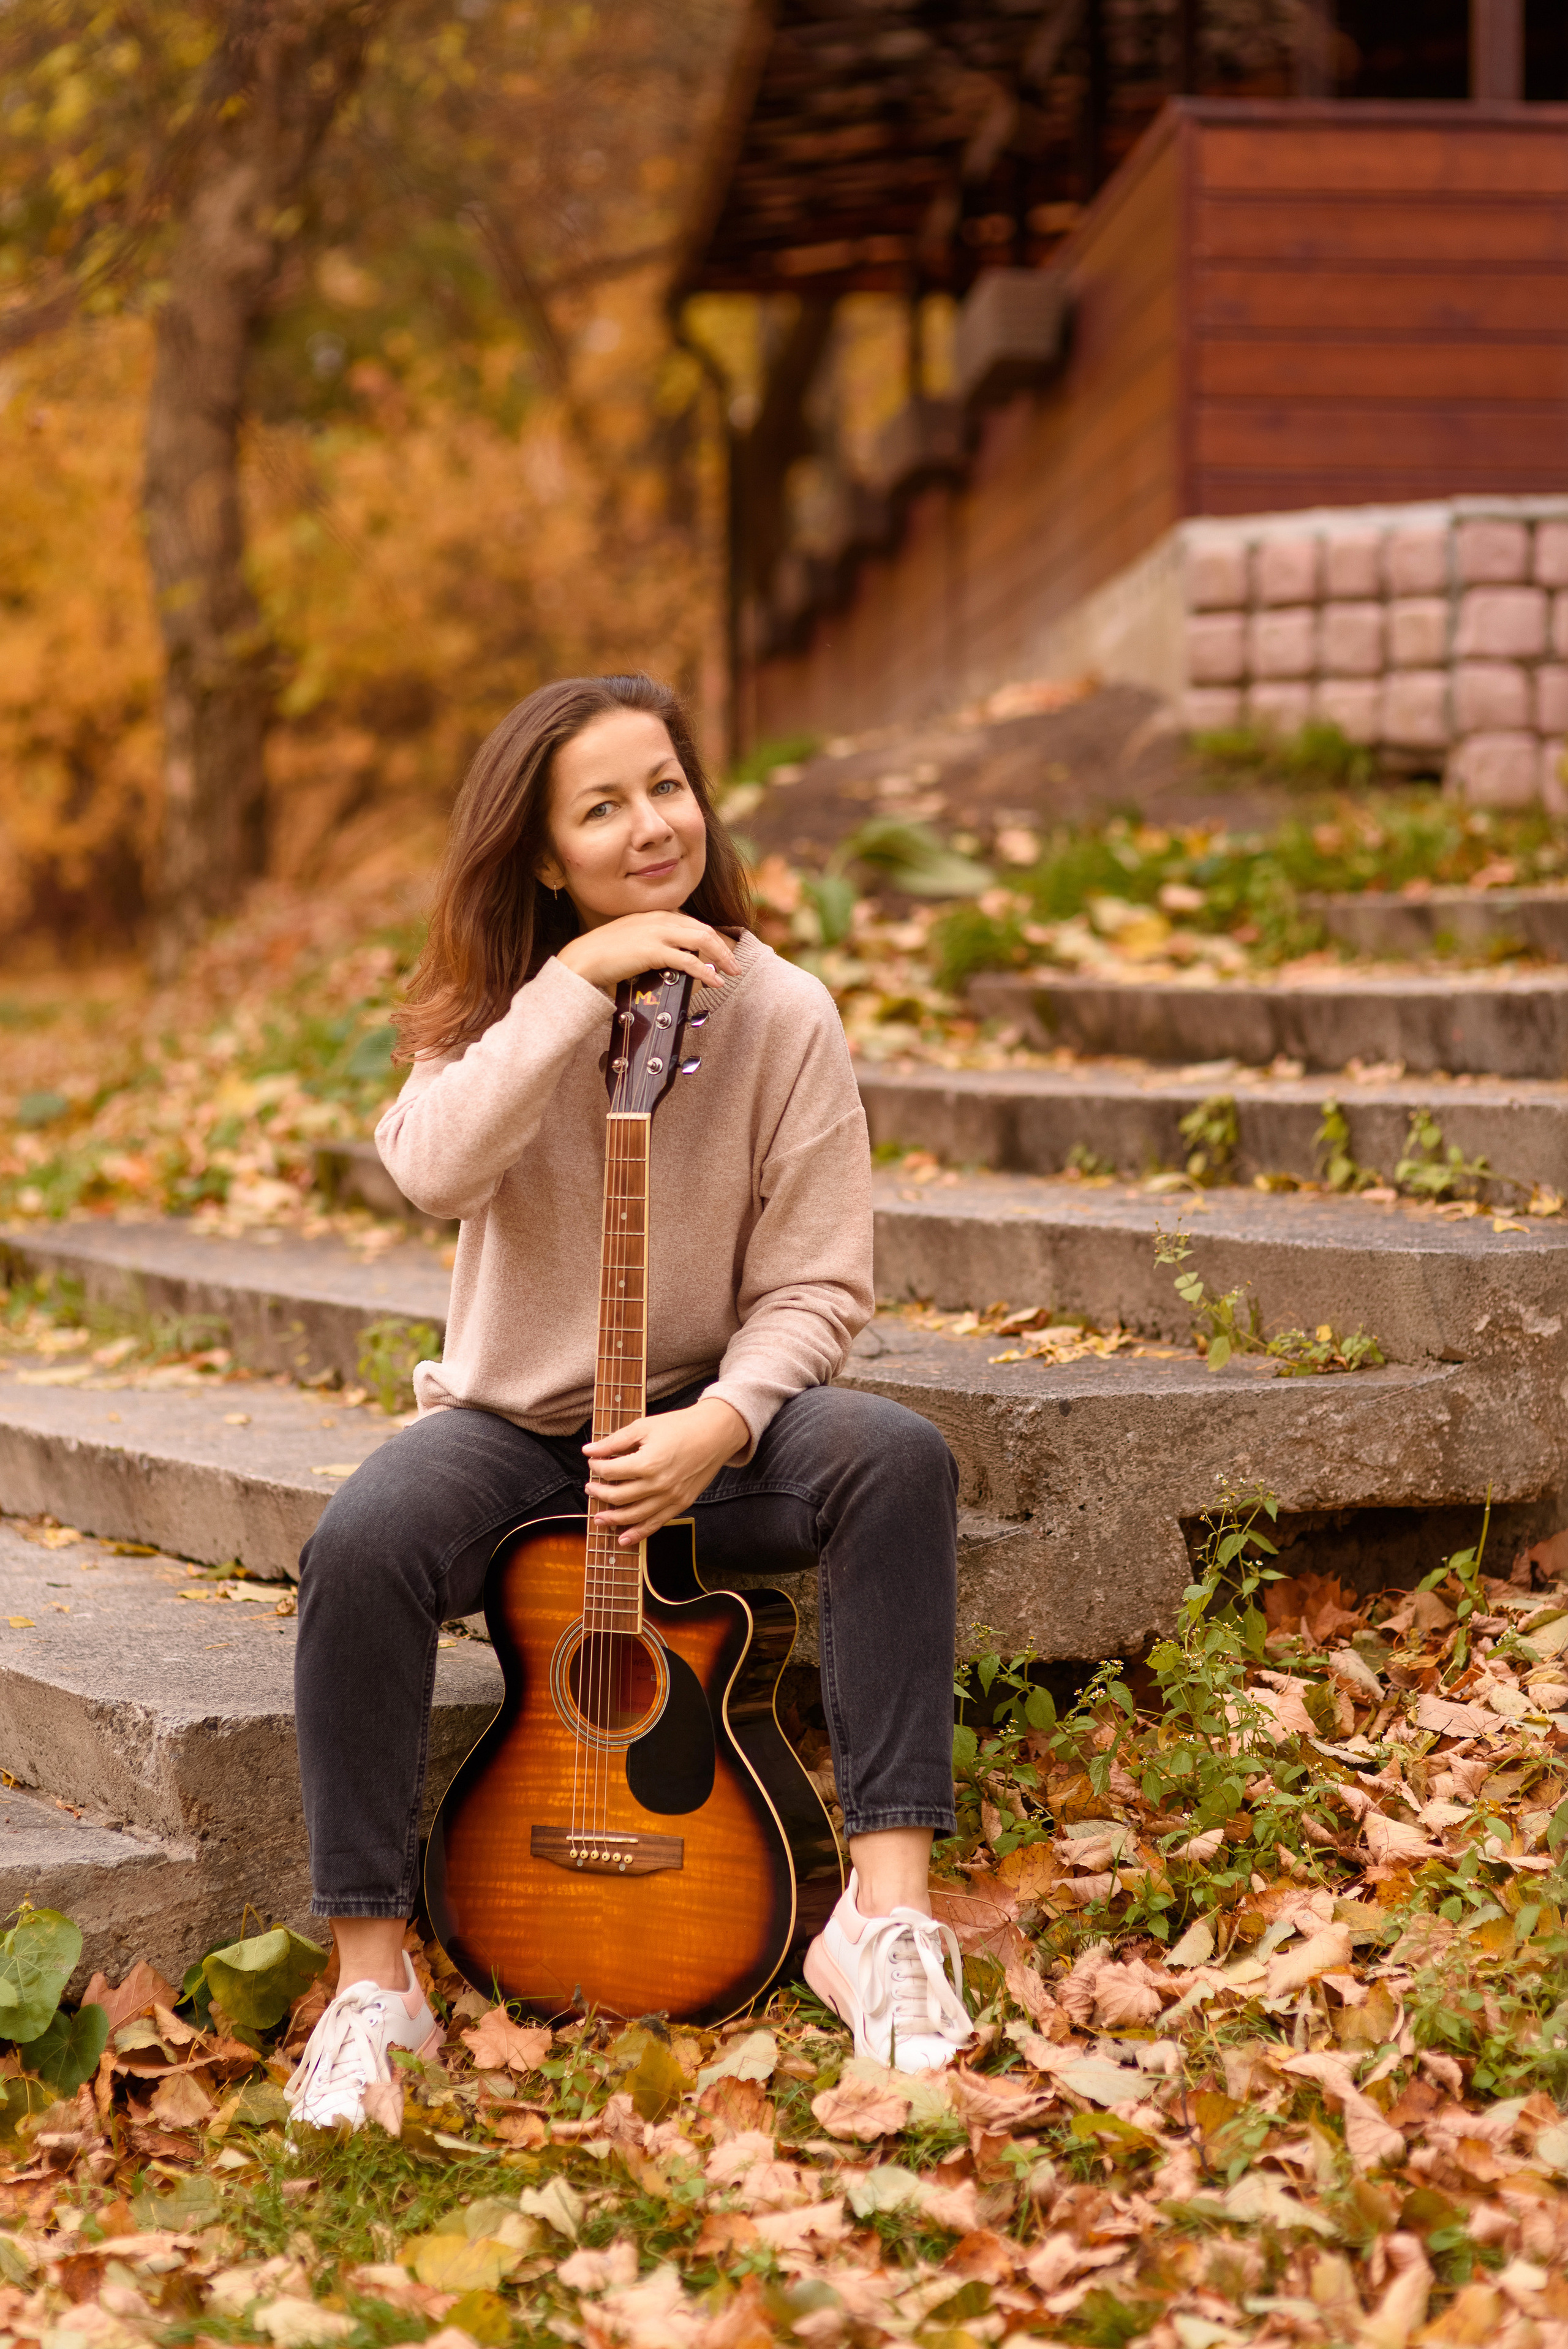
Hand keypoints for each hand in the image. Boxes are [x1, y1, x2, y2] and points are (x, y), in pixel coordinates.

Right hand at [558, 913, 739, 996]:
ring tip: (732, 972)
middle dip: (722, 947)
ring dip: (721, 956)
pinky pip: (688, 959)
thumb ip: (650, 944)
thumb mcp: (630, 941)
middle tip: (734, 964)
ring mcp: (656, 933)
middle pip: (701, 929)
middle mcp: (658, 919)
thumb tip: (668, 960)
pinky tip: (715, 981)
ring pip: (701, 940)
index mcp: (653, 915)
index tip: (720, 951)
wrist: (582, 960)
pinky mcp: (653, 951)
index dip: (709, 937)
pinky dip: (705, 971)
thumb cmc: (601, 955)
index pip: (690, 922)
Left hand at [583, 1398, 748, 1544]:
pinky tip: (623, 1539)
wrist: (714, 1433)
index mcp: (647, 1463)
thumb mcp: (644, 1426)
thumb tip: (589, 1450)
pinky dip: (638, 1534)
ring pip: (634, 1516)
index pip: (610, 1471)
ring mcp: (671, 1497)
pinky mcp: (681, 1504)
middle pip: (618, 1496)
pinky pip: (656, 1524)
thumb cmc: (679, 1426)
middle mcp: (658, 1484)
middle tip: (590, 1488)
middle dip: (599, 1493)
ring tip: (598, 1517)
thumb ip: (614, 1441)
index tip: (593, 1461)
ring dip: (612, 1519)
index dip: (596, 1467)